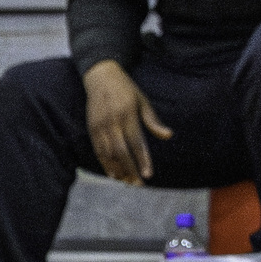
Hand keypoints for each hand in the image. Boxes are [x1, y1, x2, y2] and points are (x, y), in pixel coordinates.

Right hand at [83, 61, 170, 184]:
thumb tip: (169, 135)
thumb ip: (153, 121)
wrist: (100, 76)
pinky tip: (113, 174)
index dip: (142, 159)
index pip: (136, 142)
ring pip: (108, 154)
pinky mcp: (91, 128)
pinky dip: (105, 164)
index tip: (148, 174)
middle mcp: (112, 121)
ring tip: (128, 182)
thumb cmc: (126, 90)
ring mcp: (100, 125)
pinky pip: (98, 150)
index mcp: (127, 114)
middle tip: (139, 184)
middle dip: (130, 170)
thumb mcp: (143, 101)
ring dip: (118, 170)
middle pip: (121, 152)